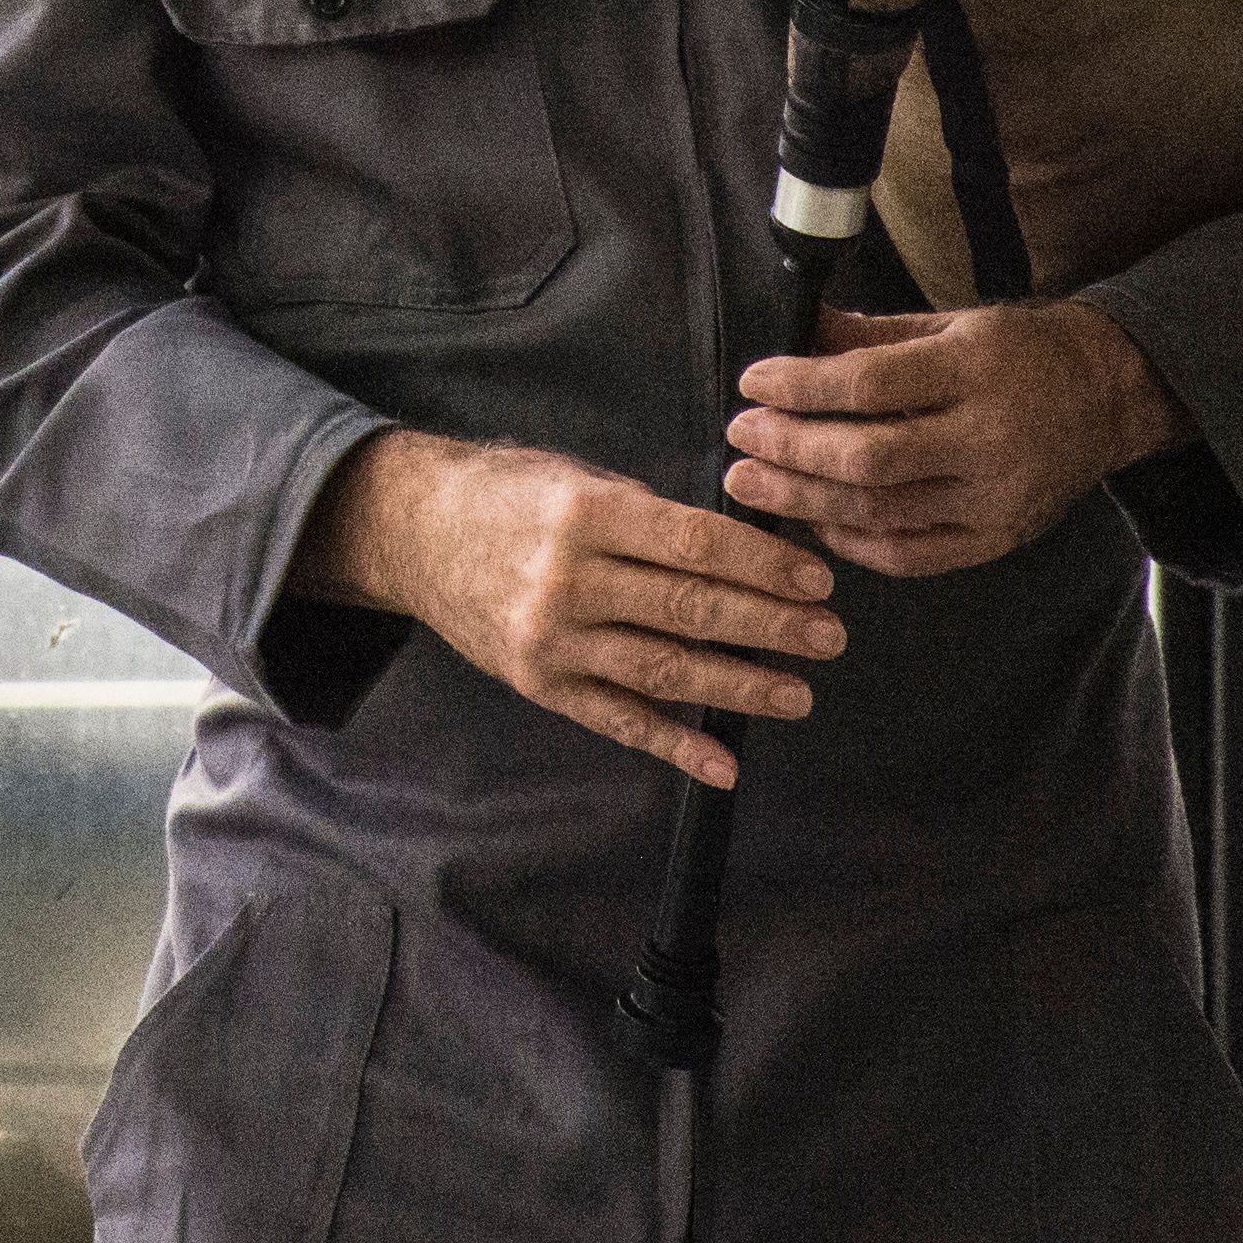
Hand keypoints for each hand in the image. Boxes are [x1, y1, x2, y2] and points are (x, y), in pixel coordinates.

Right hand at [293, 428, 846, 788]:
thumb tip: (738, 549)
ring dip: (739, 687)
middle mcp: (568, 580)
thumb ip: (648, 516)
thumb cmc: (509, 494)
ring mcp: (552, 641)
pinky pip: (618, 720)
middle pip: (689, 610)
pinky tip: (723, 763)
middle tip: (829, 637)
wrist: (413, 532)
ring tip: (798, 693)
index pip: (694, 544)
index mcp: (585, 514)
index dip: (762, 565)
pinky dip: (674, 745)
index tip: (816, 580)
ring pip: (663, 671)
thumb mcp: (578, 479)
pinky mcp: (540, 685)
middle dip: (770, 626)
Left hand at [723, 300, 1192, 577]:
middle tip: (741, 439)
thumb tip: (797, 329)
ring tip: (752, 484)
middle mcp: (987, 439)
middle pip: (867, 459)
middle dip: (791, 452)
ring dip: (805, 500)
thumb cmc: (1020, 352)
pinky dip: (852, 543)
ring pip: (880, 512)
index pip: (868, 386)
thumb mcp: (951, 323)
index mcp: (975, 371)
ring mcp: (995, 499)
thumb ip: (871, 334)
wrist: (1108, 396)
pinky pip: (910, 555)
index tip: (753, 383)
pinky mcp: (997, 540)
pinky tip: (813, 520)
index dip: (800, 388)